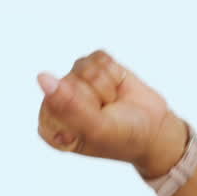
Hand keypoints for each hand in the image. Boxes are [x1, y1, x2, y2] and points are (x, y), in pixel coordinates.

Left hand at [35, 49, 185, 174]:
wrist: (154, 130)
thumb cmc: (123, 137)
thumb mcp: (95, 129)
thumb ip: (67, 106)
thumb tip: (42, 77)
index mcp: (49, 124)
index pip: (53, 103)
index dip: (81, 111)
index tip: (94, 126)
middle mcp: (57, 101)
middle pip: (68, 82)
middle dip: (94, 97)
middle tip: (106, 112)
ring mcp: (75, 81)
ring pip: (83, 68)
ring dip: (104, 86)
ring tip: (111, 101)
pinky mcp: (92, 67)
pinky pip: (98, 58)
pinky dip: (113, 72)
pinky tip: (116, 88)